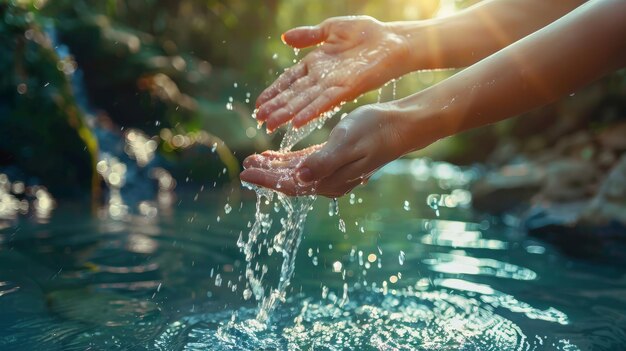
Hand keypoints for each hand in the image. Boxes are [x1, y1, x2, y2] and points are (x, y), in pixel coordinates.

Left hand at [241, 104, 419, 196]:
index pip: (291, 185)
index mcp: (330, 180)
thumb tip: (298, 179)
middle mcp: (329, 182)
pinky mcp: (335, 161)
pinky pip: (305, 165)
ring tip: (254, 161)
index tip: (245, 174)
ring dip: (274, 167)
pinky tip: (275, 155)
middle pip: (290, 182)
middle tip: (243, 167)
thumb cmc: (376, 130)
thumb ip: (323, 162)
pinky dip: (288, 161)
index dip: (266, 180)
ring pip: (295, 174)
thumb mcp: (347, 143)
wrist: (401, 125)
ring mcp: (333, 173)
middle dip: (266, 175)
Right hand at [255, 16, 411, 131]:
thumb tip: (285, 38)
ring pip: (305, 102)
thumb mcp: (332, 29)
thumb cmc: (367, 34)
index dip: (274, 92)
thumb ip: (309, 36)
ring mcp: (333, 85)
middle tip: (259, 121)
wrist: (393, 40)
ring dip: (287, 114)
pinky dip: (311, 112)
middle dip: (276, 108)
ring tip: (271, 125)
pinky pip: (325, 102)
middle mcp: (322, 78)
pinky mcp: (347, 89)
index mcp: (316, 64)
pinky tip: (297, 122)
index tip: (259, 104)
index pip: (289, 80)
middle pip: (294, 95)